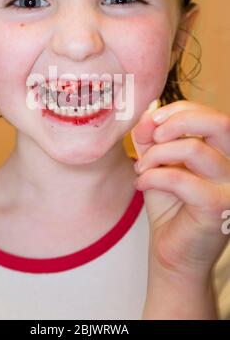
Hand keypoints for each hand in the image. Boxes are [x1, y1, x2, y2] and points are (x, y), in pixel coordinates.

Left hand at [131, 100, 229, 279]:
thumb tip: (147, 113)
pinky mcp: (218, 207)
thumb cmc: (169, 206)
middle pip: (219, 122)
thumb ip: (152, 137)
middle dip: (179, 120)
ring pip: (194, 149)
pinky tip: (141, 184)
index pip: (212, 116)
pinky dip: (153, 176)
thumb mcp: (158, 162)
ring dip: (156, 154)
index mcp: (224, 153)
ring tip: (141, 169)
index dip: (180, 110)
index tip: (152, 120)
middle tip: (153, 135)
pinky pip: (179, 178)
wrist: (173, 253)